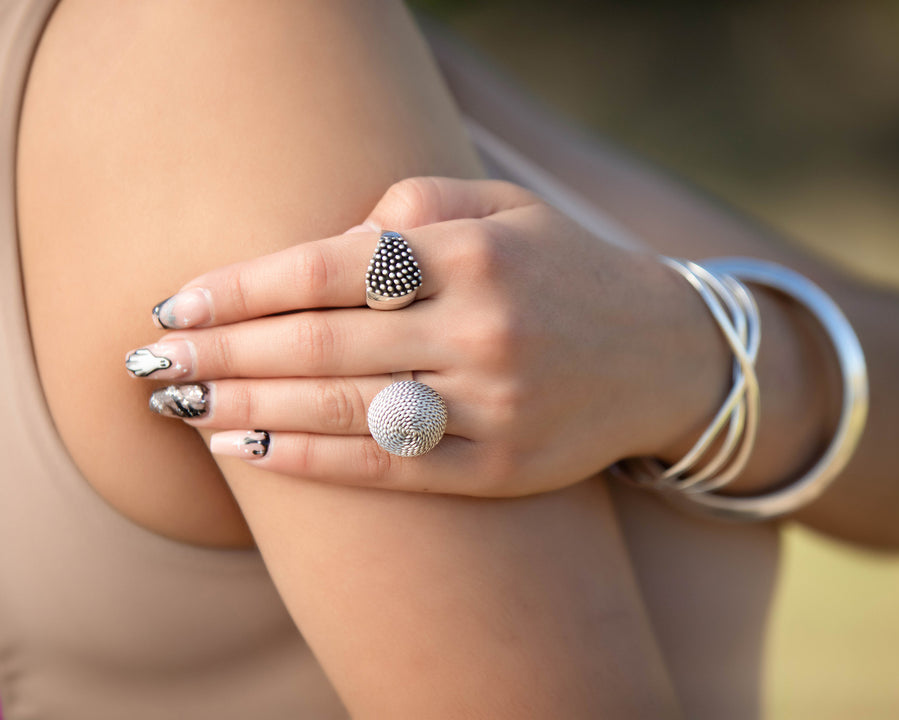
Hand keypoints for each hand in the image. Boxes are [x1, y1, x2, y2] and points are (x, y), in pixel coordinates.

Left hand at [126, 177, 725, 495]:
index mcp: (477, 254)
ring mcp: (495, 406)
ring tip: (180, 408)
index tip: (176, 304)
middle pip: (320, 346)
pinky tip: (250, 451)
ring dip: (249, 410)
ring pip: (346, 411)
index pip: (328, 271)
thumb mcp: (505, 209)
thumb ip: (412, 207)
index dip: (242, 289)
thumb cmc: (566, 270)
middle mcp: (484, 330)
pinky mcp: (502, 468)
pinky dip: (313, 460)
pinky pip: (391, 468)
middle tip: (150, 366)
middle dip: (222, 356)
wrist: (664, 354)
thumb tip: (321, 245)